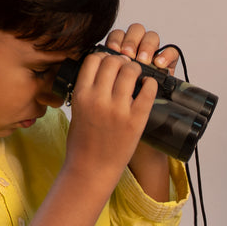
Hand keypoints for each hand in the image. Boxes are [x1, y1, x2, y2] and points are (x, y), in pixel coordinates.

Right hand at [63, 35, 159, 185]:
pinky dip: (150, 83)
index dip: (103, 56)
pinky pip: (147, 91)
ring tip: (137, 75)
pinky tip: (148, 85)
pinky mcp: (135, 120)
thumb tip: (99, 71)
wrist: (91, 169)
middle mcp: (99, 99)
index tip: (109, 62)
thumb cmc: (82, 143)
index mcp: (81, 95)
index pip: (94, 59)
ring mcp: (118, 109)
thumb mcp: (76, 111)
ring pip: (131, 71)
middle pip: (113, 61)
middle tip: (126, 67)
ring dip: (135, 68)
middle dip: (121, 60)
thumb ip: (86, 90)